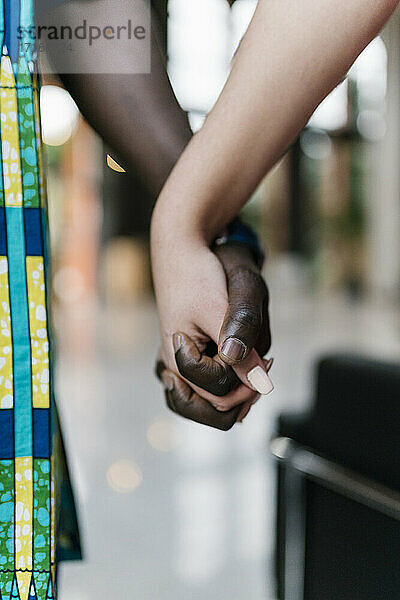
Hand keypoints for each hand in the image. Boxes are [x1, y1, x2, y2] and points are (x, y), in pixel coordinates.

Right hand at [152, 222, 272, 429]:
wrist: (182, 249)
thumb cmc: (197, 274)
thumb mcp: (221, 308)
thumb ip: (239, 346)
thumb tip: (260, 383)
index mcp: (178, 359)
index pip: (221, 395)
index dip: (249, 381)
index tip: (265, 356)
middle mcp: (173, 368)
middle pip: (214, 408)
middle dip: (245, 390)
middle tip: (263, 361)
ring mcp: (177, 364)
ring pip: (208, 404)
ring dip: (237, 391)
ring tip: (255, 367)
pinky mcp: (185, 356)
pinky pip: (203, 388)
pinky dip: (226, 384)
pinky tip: (243, 371)